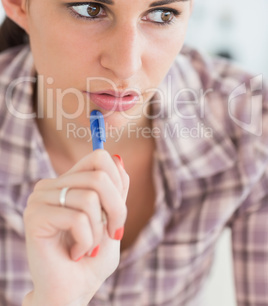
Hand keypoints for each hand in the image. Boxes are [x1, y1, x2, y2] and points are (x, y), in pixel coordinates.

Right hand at [23, 150, 128, 305]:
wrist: (73, 293)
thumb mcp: (112, 219)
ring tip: (88, 248)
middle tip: (112, 233)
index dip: (118, 182)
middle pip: (99, 177)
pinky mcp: (35, 217)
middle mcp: (51, 185)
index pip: (99, 157)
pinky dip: (86, 241)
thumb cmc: (92, 259)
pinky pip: (77, 218)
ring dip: (98, 231)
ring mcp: (40, 199)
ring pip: (89, 198)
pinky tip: (75, 253)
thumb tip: (118, 159)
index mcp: (68, 182)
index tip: (118, 212)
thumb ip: (115, 190)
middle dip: (116, 210)